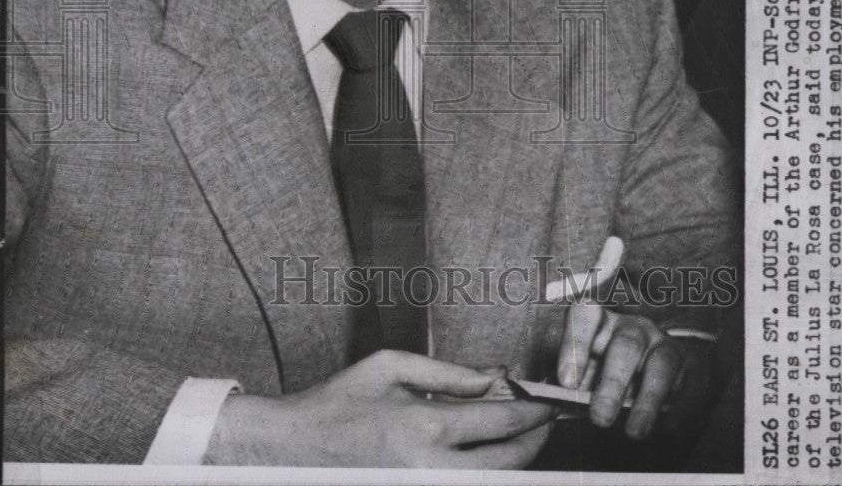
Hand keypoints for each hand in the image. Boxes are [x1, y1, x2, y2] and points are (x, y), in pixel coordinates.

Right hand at [205, 350, 554, 467]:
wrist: (292, 449)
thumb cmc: (338, 403)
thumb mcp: (391, 368)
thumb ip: (448, 373)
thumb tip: (492, 378)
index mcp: (423, 426)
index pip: (499, 421)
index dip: (533, 412)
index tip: (549, 405)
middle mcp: (429, 469)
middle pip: (506, 466)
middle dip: (534, 444)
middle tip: (545, 424)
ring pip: (489, 485)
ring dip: (512, 466)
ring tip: (519, 441)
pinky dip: (482, 475)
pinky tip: (485, 458)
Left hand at [557, 306, 713, 439]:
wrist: (649, 371)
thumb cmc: (604, 374)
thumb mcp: (583, 375)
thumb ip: (569, 387)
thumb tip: (550, 404)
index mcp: (600, 322)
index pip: (585, 316)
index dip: (575, 344)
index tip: (565, 382)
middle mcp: (633, 327)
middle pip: (626, 345)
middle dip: (613, 383)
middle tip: (600, 418)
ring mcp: (664, 344)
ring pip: (661, 363)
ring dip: (648, 400)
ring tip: (634, 431)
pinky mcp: (691, 365)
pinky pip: (691, 383)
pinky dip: (681, 408)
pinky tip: (667, 428)